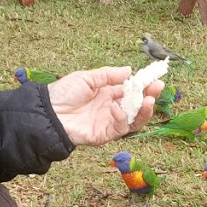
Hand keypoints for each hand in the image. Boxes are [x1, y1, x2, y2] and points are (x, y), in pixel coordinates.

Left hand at [48, 66, 163, 145]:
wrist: (48, 112)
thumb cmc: (64, 93)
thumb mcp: (87, 78)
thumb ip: (108, 75)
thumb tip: (130, 70)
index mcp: (109, 94)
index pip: (132, 91)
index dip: (144, 85)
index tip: (155, 77)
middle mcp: (112, 108)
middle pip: (138, 106)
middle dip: (150, 96)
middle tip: (158, 87)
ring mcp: (109, 122)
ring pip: (135, 120)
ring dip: (145, 110)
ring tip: (150, 99)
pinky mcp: (105, 135)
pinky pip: (120, 128)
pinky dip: (122, 118)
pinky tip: (117, 107)